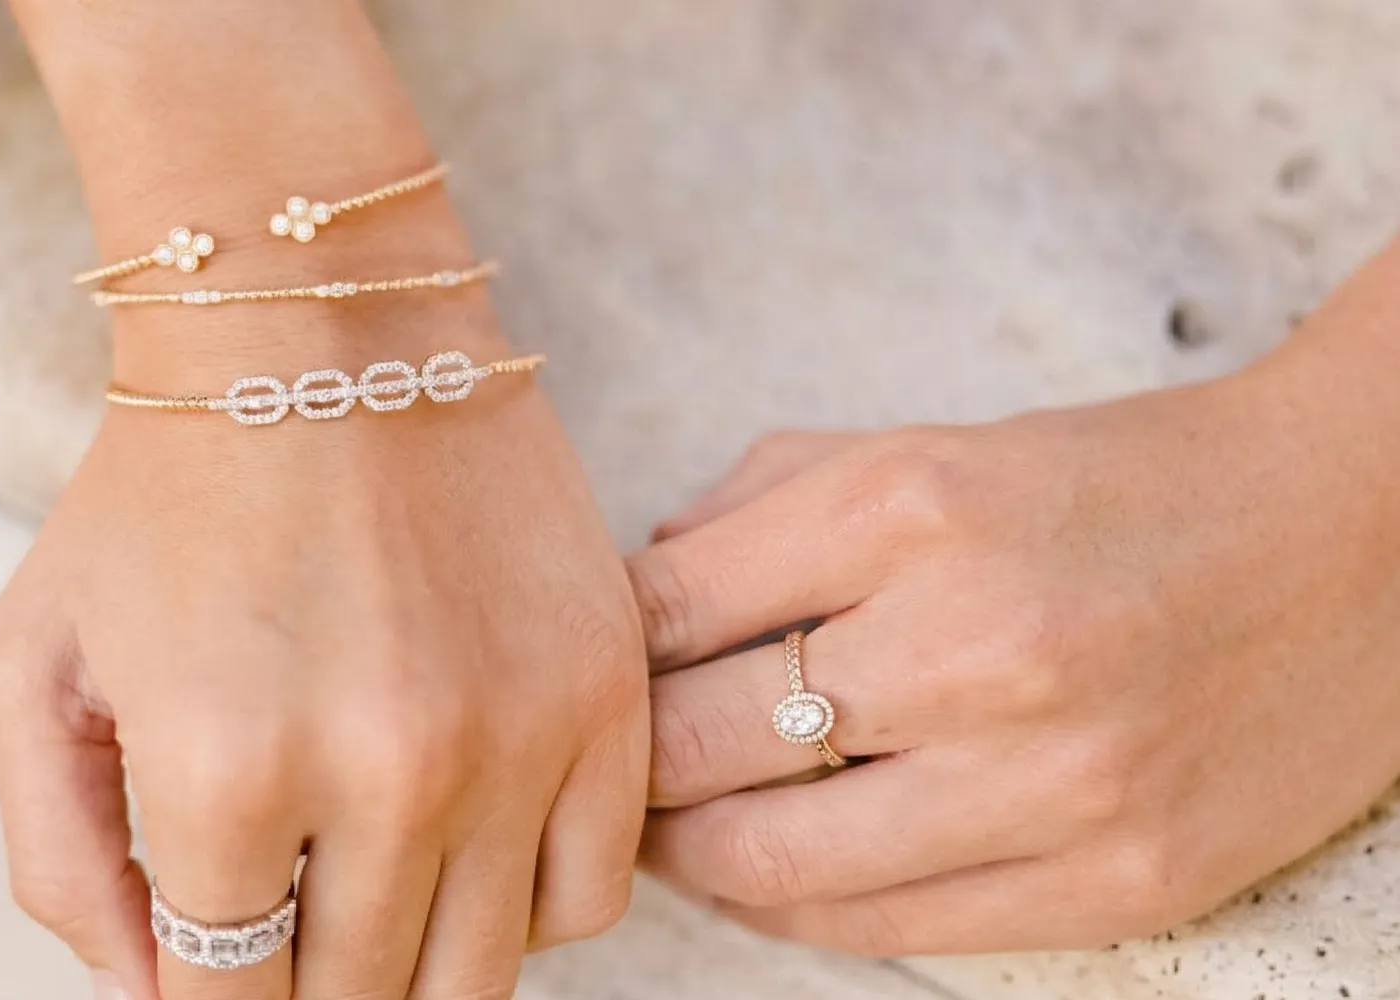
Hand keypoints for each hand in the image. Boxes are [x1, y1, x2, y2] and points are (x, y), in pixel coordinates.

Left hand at [0, 325, 645, 998]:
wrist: (316, 321)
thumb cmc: (153, 498)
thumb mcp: (33, 668)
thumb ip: (59, 860)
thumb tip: (139, 999)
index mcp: (222, 772)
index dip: (201, 999)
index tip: (202, 952)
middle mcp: (384, 772)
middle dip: (294, 983)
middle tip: (271, 912)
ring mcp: (512, 738)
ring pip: (475, 980)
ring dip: (401, 961)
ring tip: (350, 888)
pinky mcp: (601, 694)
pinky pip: (587, 899)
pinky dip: (517, 906)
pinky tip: (452, 844)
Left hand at [626, 278, 1399, 953]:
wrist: (1362, 531)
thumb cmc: (1120, 486)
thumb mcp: (927, 448)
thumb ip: (760, 511)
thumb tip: (624, 593)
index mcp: (916, 505)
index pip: (663, 611)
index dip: (595, 653)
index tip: (577, 670)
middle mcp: (983, 643)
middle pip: (696, 748)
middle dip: (621, 765)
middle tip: (595, 766)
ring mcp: (1055, 779)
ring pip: (770, 866)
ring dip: (689, 854)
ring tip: (668, 828)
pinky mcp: (1117, 880)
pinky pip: (886, 932)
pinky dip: (796, 909)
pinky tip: (768, 873)